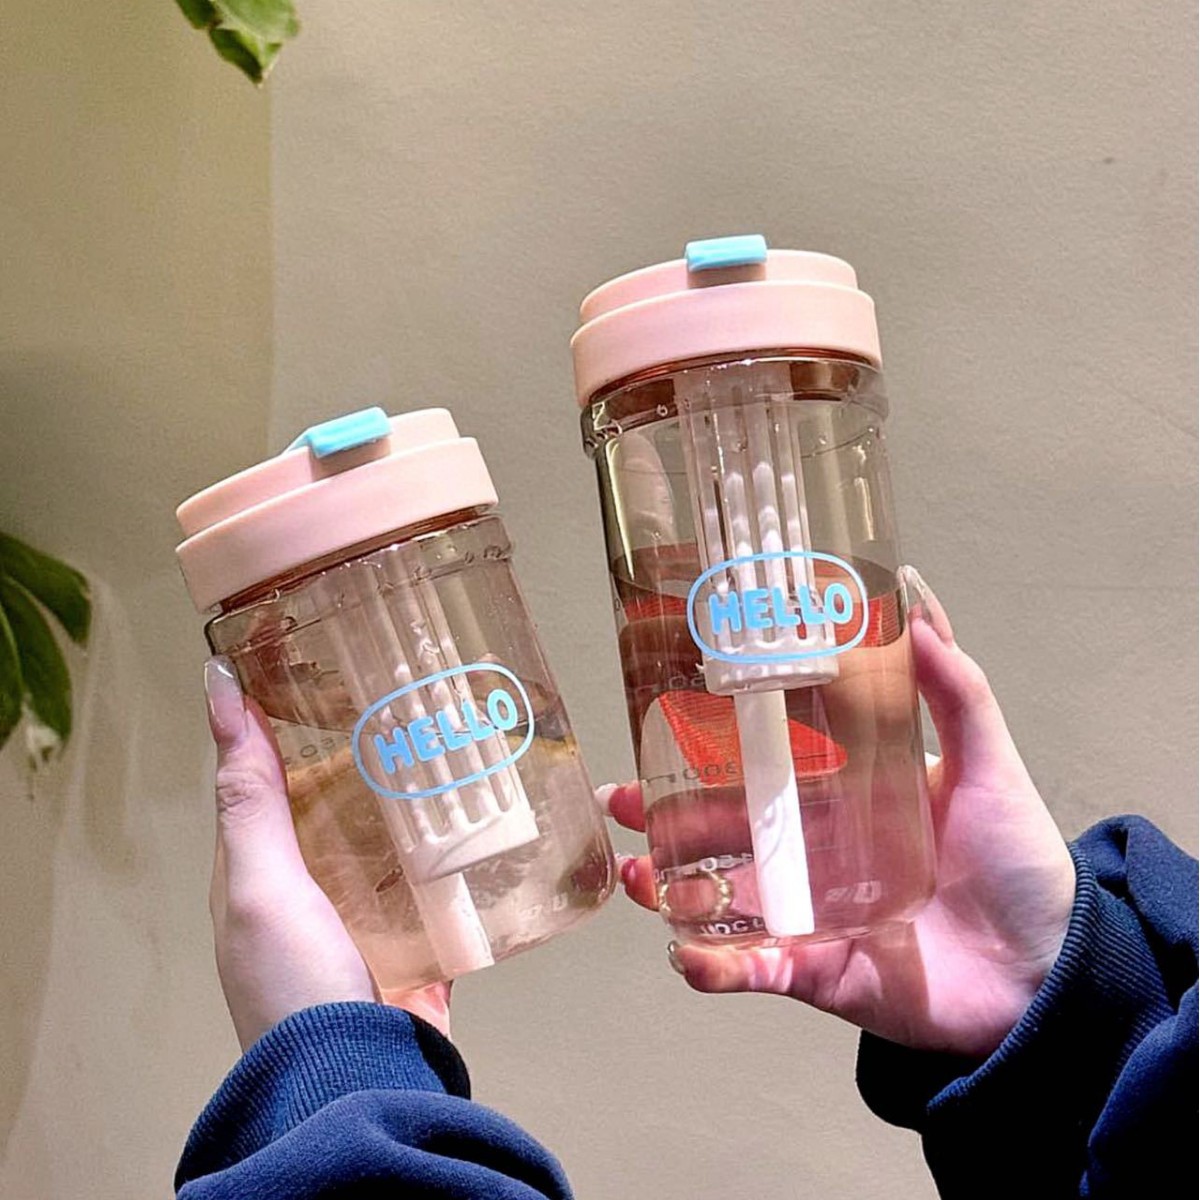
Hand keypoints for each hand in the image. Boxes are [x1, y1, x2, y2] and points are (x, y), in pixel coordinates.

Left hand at [203, 656, 450, 1049]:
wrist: (357, 1082)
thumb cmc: (294, 985)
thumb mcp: (259, 885)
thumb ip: (250, 799)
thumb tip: (218, 693)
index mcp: (261, 875)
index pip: (269, 781)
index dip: (288, 724)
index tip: (327, 667)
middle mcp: (311, 893)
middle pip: (338, 806)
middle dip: (371, 755)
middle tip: (413, 699)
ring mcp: (366, 920)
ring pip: (392, 841)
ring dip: (419, 800)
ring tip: (459, 743)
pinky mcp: (418, 944)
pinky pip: (438, 887)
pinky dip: (458, 856)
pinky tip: (489, 819)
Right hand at [606, 567, 1075, 1058]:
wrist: (1050, 970)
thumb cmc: (1018, 862)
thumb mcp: (986, 762)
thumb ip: (954, 688)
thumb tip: (915, 598)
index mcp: (841, 799)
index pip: (760, 767)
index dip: (706, 751)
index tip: (659, 725)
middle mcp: (814, 853)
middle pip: (722, 832)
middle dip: (664, 818)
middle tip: (619, 803)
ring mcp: (808, 912)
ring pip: (719, 898)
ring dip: (670, 889)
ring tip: (639, 876)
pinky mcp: (816, 970)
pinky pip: (752, 969)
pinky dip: (715, 967)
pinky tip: (688, 955)